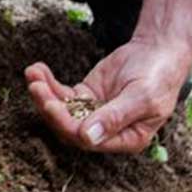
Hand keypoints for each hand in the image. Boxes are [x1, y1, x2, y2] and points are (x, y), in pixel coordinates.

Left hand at [24, 36, 191, 152]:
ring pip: (61, 110)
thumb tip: (87, 138)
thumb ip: (115, 117)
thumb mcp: (142, 97)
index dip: (66, 125)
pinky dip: (48, 83)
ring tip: (32, 74)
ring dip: (44, 94)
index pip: (88, 140)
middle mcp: (106, 132)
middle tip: (36, 86)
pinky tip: (37, 69)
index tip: (51, 105)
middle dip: (49, 107)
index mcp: (126, 139)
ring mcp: (93, 114)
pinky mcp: (85, 96)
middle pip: (69, 127)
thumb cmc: (158, 76)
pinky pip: (61, 94)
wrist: (159, 50)